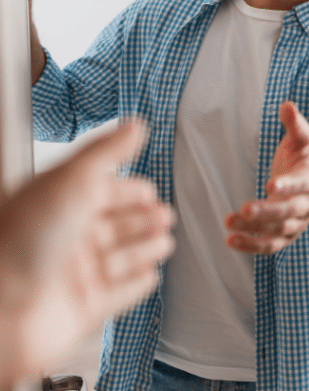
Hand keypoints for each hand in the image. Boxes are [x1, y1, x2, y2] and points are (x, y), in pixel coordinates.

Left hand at [0, 120, 174, 382]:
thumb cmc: (18, 242)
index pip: (100, 190)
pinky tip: (148, 277)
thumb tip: (134, 126)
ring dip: (145, 249)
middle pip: (112, 224)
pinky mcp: (83, 308)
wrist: (0, 309)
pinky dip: (136, 285)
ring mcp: (73, 274)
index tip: (149, 188)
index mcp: (56, 202)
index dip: (129, 189)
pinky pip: (118, 295)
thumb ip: (107, 151)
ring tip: (164, 243)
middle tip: (164, 215)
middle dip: (142, 218)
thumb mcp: (72, 179)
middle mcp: (63, 238)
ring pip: (119, 258)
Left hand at [225, 102, 308, 254]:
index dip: (289, 185)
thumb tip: (286, 104)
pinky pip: (270, 246)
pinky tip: (230, 240)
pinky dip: (252, 246)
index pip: (303, 184)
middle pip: (290, 212)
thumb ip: (295, 125)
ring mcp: (297, 224)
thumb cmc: (303, 162)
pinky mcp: (285, 236)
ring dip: (254, 229)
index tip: (270, 184)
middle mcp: (308, 205)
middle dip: (268, 211)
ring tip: (228, 222)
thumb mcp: (302, 141)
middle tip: (245, 208)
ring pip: (278, 231)